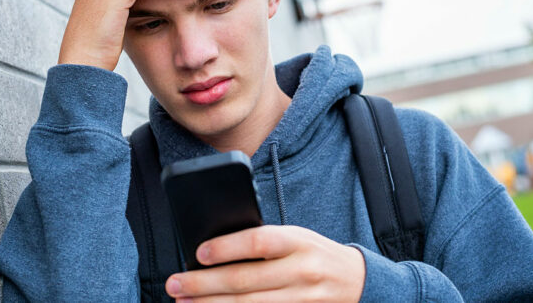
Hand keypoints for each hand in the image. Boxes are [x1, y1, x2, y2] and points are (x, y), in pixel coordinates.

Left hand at [165, 225, 365, 301]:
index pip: (257, 242)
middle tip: (175, 283)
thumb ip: (262, 241)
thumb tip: (214, 250)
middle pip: (244, 280)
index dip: (226, 247)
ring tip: (184, 301)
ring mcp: (302, 299)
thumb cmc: (314, 253)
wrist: (357, 280)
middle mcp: (300, 270)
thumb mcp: (295, 236)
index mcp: (297, 241)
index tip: (198, 253)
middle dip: (203, 284)